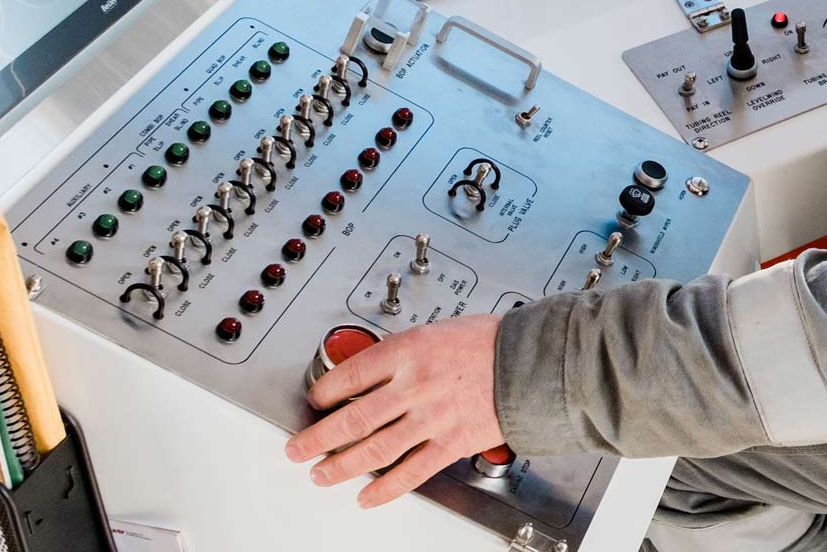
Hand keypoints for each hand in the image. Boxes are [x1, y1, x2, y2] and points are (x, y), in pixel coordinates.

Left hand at [285, 313, 504, 507]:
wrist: (528, 361)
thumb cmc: (488, 342)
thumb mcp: (436, 331)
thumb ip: (403, 354)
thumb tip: (370, 375)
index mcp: (409, 350)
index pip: (351, 375)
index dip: (325, 392)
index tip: (316, 400)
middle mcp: (416, 385)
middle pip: (354, 418)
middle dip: (318, 438)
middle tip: (297, 449)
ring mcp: (432, 417)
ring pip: (375, 449)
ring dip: (342, 466)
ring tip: (321, 474)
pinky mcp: (451, 443)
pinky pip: (411, 472)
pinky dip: (385, 488)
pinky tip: (366, 496)